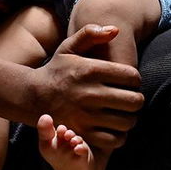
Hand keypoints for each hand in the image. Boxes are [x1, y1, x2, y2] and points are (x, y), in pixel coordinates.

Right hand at [30, 25, 143, 150]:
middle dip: (137, 99)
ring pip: (126, 121)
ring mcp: (86, 116)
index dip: (136, 79)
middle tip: (132, 98)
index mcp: (90, 70)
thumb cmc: (56, 69)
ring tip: (125, 113)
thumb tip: (116, 29)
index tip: (130, 82)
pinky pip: (113, 140)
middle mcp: (89, 93)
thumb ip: (90, 33)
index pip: (132, 76)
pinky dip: (120, 136)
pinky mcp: (82, 133)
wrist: (33, 96)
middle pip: (134, 101)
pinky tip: (115, 128)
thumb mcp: (69, 46)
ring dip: (131, 118)